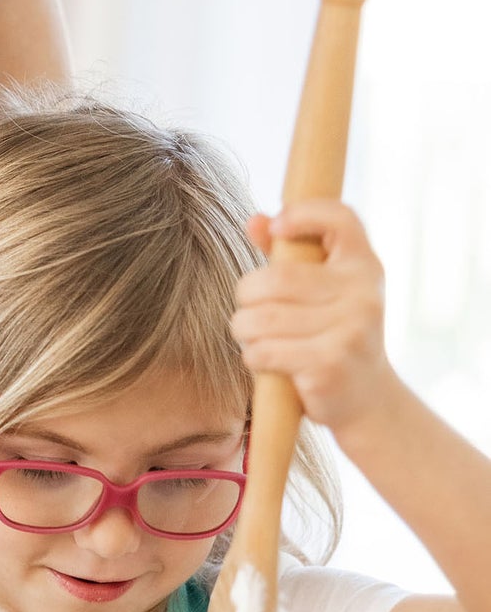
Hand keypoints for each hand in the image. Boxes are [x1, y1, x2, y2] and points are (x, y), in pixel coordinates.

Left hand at [233, 200, 395, 433]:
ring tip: (254, 338)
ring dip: (243, 330)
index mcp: (364, 266)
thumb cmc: (334, 334)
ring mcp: (351, 330)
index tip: (277, 227)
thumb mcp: (323, 291)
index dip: (304, 213)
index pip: (340, 218)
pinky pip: (264, 352)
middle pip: (275, 278)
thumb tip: (255, 220)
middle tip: (247, 311)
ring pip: (261, 318)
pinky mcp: (330, 365)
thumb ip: (288, 254)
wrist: (368, 399)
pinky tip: (265, 361)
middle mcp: (364, 294)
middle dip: (245, 295)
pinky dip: (253, 358)